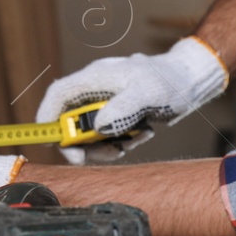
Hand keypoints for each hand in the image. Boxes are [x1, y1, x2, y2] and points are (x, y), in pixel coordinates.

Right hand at [35, 37, 229, 163]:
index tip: (49, 140)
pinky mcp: (116, 113)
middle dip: (78, 142)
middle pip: (70, 118)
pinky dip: (119, 142)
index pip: (59, 93)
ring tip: (130, 143)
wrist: (188, 81)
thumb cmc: (168, 81)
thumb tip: (98, 125)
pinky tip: (141, 134)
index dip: (47, 115)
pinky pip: (106, 134)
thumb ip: (122, 108)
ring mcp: (105, 102)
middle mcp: (95, 89)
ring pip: (88, 131)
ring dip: (103, 145)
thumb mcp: (147, 93)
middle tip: (89, 158)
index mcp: (96, 77)